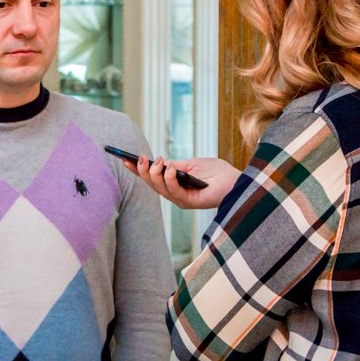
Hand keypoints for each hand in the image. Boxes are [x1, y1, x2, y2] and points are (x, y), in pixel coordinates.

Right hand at [123, 155, 241, 208]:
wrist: (235, 181)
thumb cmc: (217, 172)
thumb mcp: (192, 164)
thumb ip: (175, 165)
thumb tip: (159, 163)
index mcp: (174, 184)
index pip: (152, 178)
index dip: (137, 170)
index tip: (124, 159)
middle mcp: (174, 194)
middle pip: (152, 184)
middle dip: (143, 171)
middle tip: (140, 158)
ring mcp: (180, 199)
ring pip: (159, 188)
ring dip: (155, 174)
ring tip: (157, 161)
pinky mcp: (189, 202)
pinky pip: (174, 191)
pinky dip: (170, 179)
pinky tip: (170, 168)